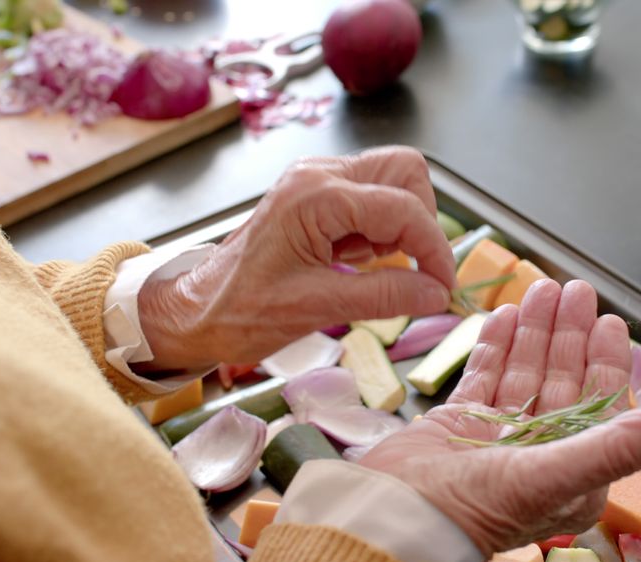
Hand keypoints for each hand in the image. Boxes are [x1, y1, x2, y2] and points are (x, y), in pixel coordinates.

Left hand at [136, 146, 456, 370]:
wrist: (196, 311)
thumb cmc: (240, 311)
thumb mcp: (316, 307)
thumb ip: (384, 296)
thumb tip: (437, 292)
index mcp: (314, 196)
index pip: (402, 207)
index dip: (433, 249)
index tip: (444, 286)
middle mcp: (317, 175)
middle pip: (404, 171)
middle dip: (422, 221)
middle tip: (418, 270)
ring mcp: (316, 181)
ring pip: (392, 180)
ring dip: (403, 225)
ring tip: (378, 268)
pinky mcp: (316, 196)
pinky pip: (370, 199)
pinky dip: (382, 230)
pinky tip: (359, 262)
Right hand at [360, 279, 640, 556]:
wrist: (398, 513)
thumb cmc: (476, 507)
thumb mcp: (555, 475)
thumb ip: (619, 447)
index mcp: (571, 473)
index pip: (598, 405)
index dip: (606, 361)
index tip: (610, 321)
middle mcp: (538, 453)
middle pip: (560, 380)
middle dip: (568, 334)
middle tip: (574, 290)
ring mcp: (497, 437)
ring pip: (523, 373)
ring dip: (534, 331)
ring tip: (540, 290)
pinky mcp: (460, 425)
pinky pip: (484, 378)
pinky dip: (495, 347)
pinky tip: (503, 317)